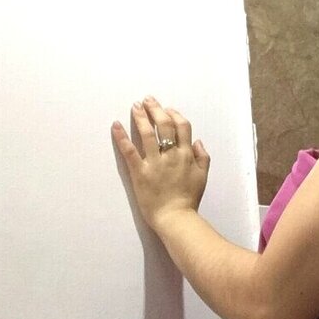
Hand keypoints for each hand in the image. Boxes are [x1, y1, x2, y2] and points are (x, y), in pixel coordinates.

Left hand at [111, 96, 209, 231]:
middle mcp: (171, 155)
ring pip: (147, 134)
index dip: (174, 114)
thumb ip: (203, 157)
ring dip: (140, 117)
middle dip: (155, 109)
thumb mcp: (203, 177)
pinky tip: (115, 125)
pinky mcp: (140, 173)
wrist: (176, 218)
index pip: (182, 126)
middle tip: (147, 100)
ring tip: (135, 106)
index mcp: (186, 155)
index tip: (167, 109)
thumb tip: (198, 140)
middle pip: (164, 125)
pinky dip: (121, 137)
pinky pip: (129, 151)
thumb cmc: (189, 200)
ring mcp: (154, 163)